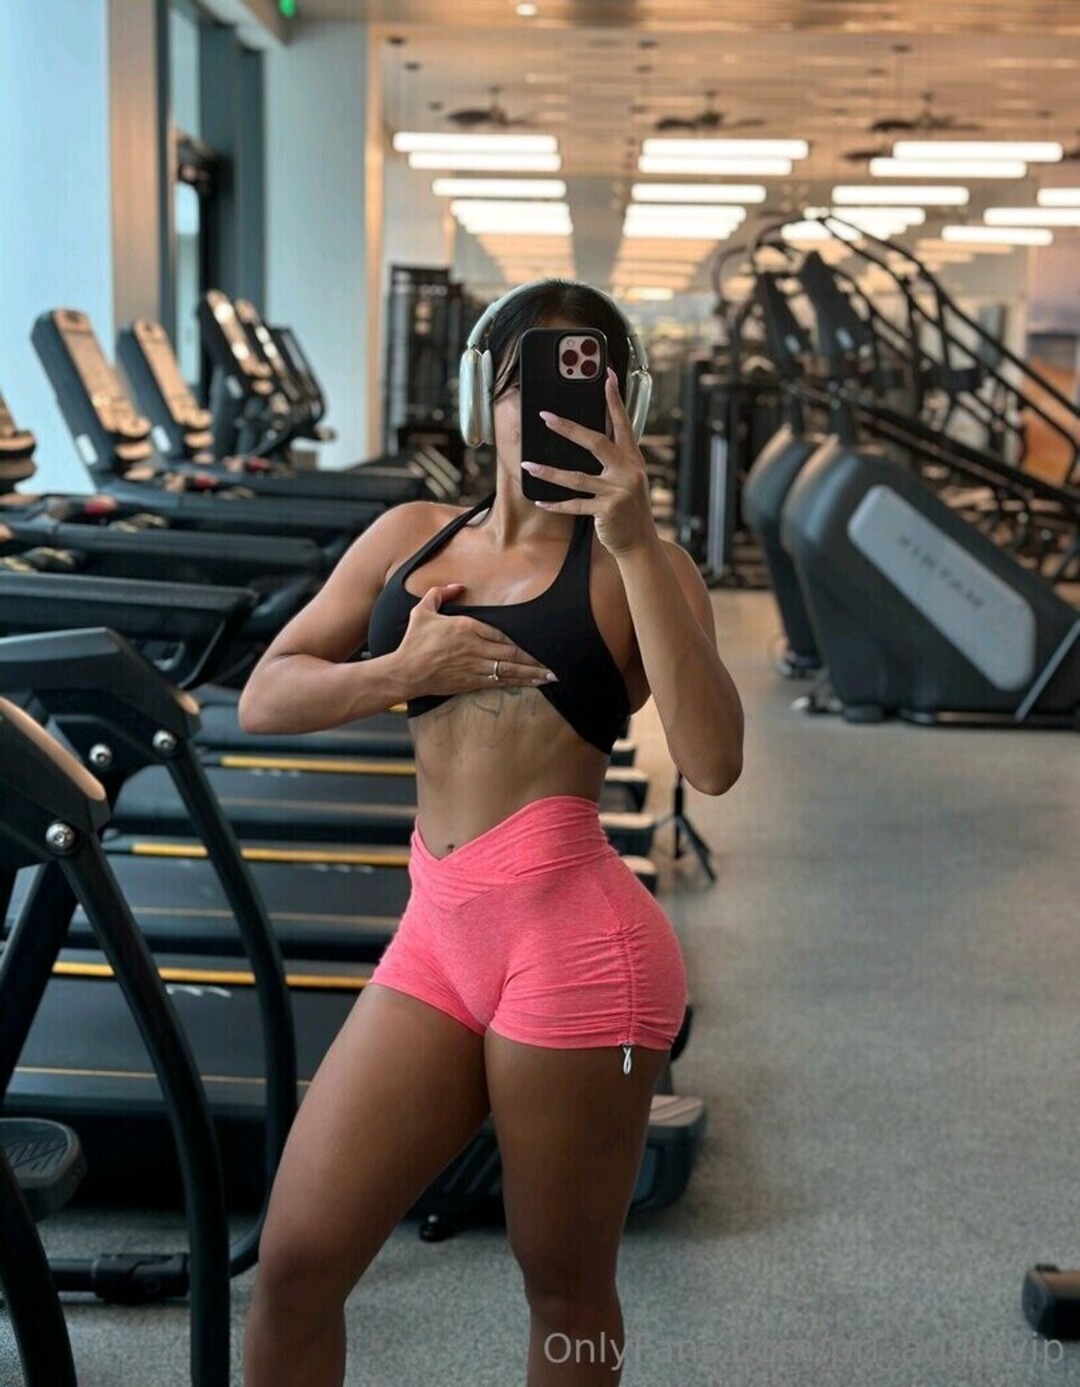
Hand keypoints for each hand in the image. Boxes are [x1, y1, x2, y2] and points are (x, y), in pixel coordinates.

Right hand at [397, 584, 557, 697]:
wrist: (405, 672)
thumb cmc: (413, 642)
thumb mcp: (423, 611)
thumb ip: (440, 593)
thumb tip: (458, 585)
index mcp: (466, 628)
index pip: (500, 634)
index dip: (519, 643)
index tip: (535, 647)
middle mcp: (474, 648)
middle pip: (511, 655)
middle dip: (534, 661)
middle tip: (554, 667)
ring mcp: (473, 667)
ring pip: (508, 670)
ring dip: (530, 674)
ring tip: (549, 678)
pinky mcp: (470, 682)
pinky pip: (498, 682)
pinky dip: (516, 683)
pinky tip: (529, 685)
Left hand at [520, 368, 656, 556]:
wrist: (640, 542)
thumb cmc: (629, 508)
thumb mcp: (629, 479)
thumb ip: (616, 459)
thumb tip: (591, 436)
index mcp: (633, 459)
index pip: (623, 423)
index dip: (614, 399)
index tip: (606, 376)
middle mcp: (627, 471)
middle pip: (595, 442)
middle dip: (568, 428)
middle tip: (545, 417)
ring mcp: (617, 491)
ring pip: (577, 477)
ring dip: (549, 471)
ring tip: (527, 464)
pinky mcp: (607, 511)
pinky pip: (575, 505)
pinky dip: (556, 503)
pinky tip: (540, 499)